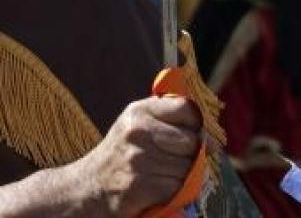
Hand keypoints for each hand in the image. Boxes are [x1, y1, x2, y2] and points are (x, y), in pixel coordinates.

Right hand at [74, 97, 201, 216]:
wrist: (89, 188)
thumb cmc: (121, 155)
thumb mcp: (136, 125)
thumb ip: (167, 118)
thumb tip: (211, 136)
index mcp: (138, 111)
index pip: (186, 108)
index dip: (196, 125)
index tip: (191, 136)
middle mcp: (137, 131)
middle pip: (192, 141)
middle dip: (189, 155)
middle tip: (170, 161)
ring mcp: (138, 158)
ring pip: (188, 168)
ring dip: (181, 176)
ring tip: (159, 175)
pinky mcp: (141, 185)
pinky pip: (179, 187)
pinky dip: (173, 192)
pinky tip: (156, 188)